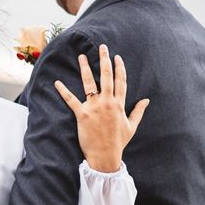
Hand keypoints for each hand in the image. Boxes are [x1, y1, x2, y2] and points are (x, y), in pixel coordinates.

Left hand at [54, 44, 148, 172]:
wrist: (105, 157)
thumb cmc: (118, 142)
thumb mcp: (132, 126)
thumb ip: (138, 111)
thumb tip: (147, 100)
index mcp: (119, 105)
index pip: (121, 82)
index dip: (119, 68)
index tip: (117, 56)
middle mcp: (108, 103)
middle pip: (107, 77)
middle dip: (105, 61)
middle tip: (102, 48)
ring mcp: (94, 108)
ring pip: (89, 83)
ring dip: (85, 69)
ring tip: (82, 57)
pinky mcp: (82, 115)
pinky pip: (71, 100)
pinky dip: (63, 91)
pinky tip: (57, 82)